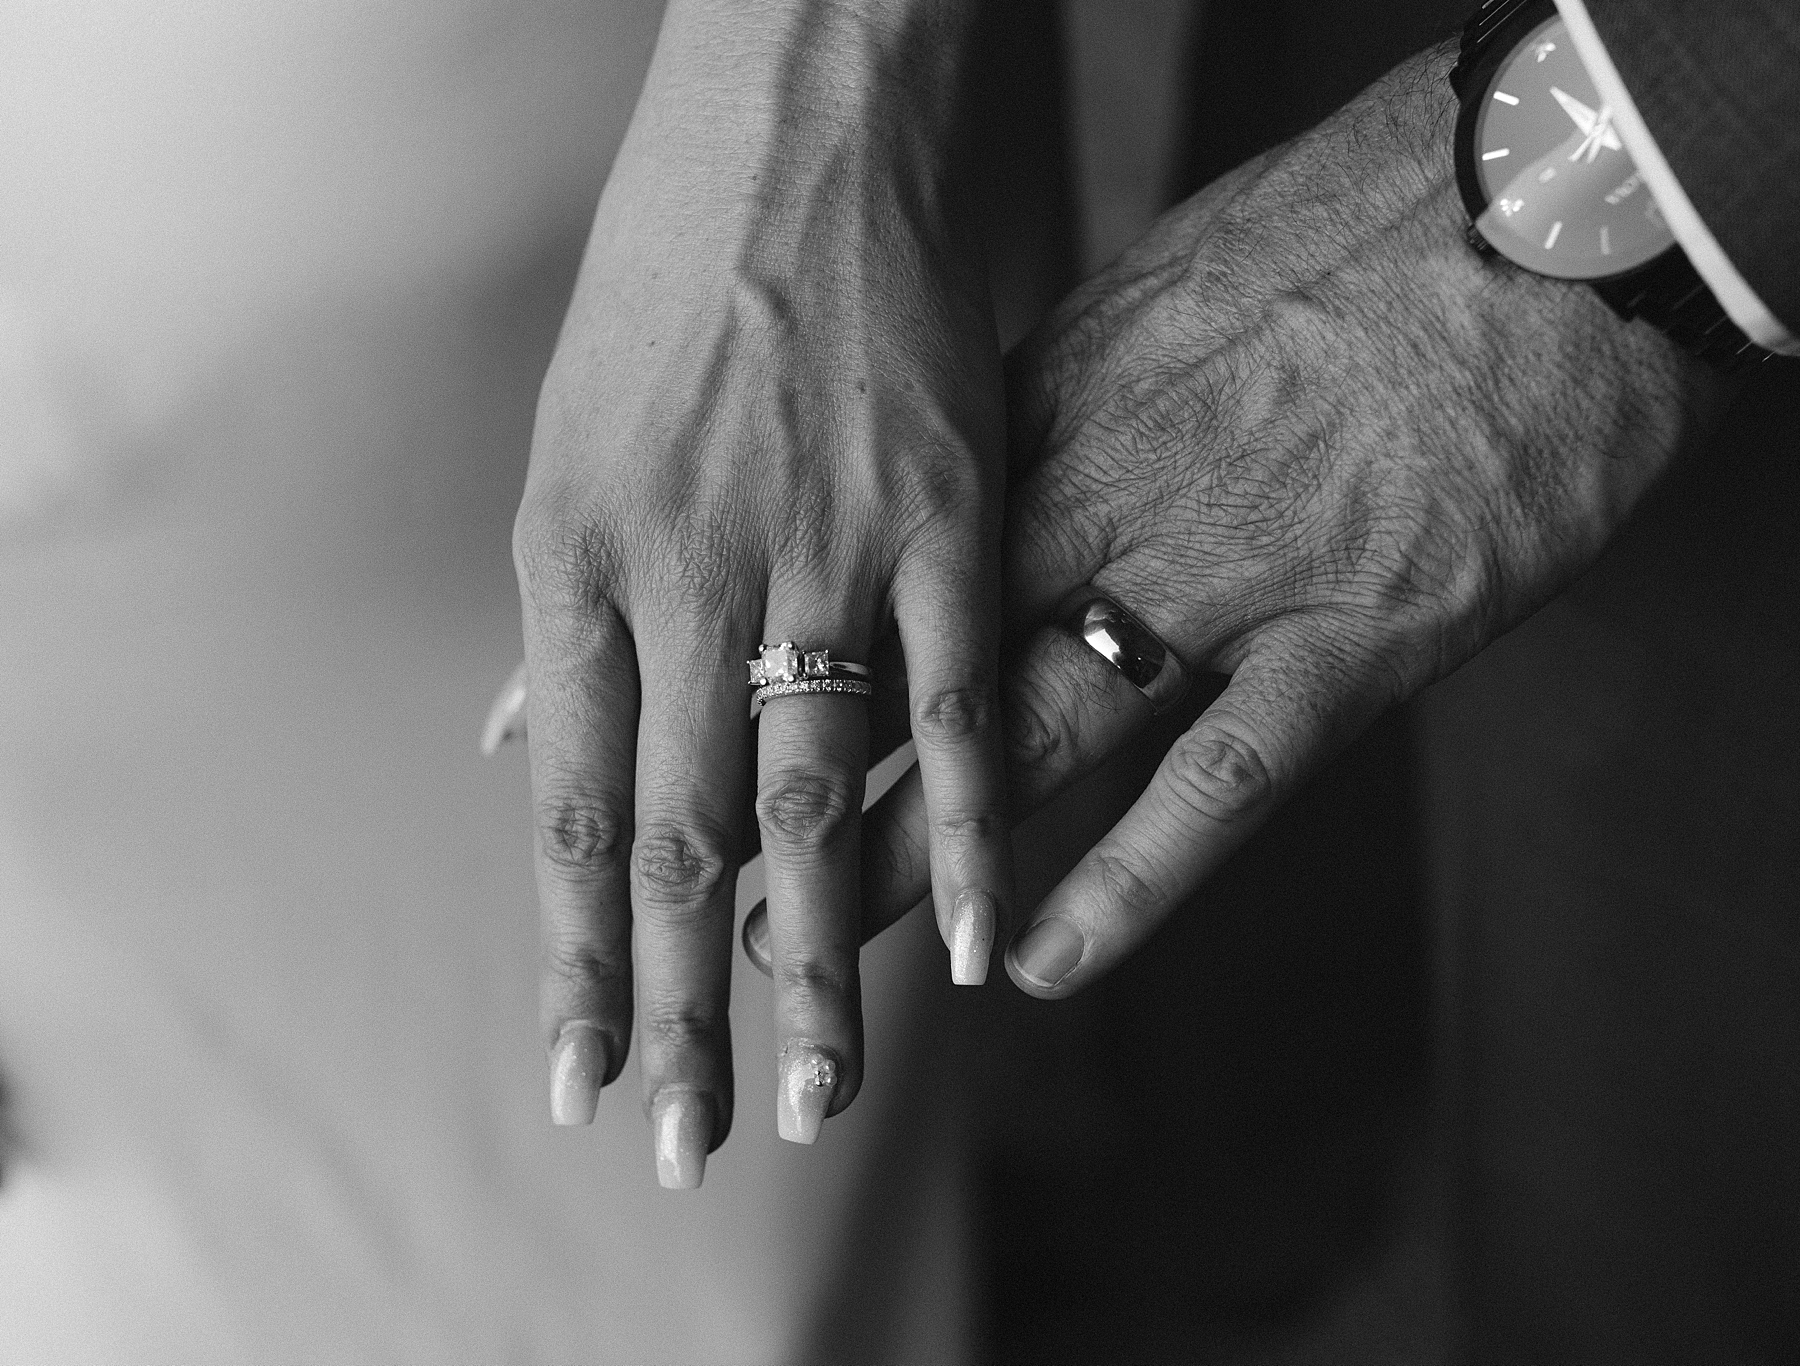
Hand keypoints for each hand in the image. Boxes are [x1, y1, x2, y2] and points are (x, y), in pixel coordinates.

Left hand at [510, 0, 1009, 1184]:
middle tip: (693, 1141)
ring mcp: (815, 555)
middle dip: (685, 1008)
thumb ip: (562, 621)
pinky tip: (983, 936)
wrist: (790, 131)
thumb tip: (515, 746)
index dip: (581, 957)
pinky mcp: (939, 515)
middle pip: (683, 839)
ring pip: (814, 798)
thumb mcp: (564, 448)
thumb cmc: (665, 284)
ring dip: (818, 961)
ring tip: (817, 1093)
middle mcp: (681, 583)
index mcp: (575, 569)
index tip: (585, 1077)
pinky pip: (958, 698)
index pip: (574, 813)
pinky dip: (970, 827)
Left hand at [756, 42, 1722, 993]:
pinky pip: (1217, 784)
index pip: (892, 547)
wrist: (1571, 204)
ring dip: (916, 853)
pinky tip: (1036, 966)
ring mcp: (1231, 572)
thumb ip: (1092, 374)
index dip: (793, 634)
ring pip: (1029, 733)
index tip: (704, 700)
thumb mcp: (1190, 269)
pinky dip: (1123, 882)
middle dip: (808, 774)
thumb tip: (1012, 432)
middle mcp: (1116, 489)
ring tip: (814, 951)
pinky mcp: (1356, 639)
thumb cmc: (1389, 213)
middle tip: (710, 870)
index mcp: (1069, 391)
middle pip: (925, 657)